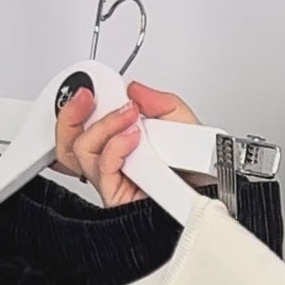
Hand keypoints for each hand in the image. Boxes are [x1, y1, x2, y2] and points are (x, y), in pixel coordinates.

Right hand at [55, 77, 201, 205]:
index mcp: (120, 146)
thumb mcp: (184, 123)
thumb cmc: (198, 171)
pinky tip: (133, 137)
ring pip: (81, 152)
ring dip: (103, 126)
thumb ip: (161, 103)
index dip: (77, 107)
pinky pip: (103, 168)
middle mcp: (112, 164)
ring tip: (128, 116)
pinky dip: (116, 147)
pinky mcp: (118, 198)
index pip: (82, 128)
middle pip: (70, 142)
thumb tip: (136, 89)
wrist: (214, 196)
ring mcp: (113, 181)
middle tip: (89, 95)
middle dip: (71, 113)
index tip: (91, 86)